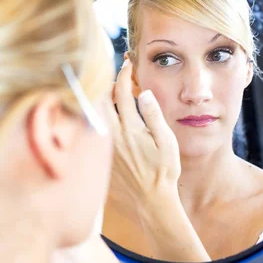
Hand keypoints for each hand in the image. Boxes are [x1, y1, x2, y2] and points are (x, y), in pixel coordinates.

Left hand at [105, 60, 209, 262]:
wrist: (152, 198)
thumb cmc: (164, 170)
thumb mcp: (167, 143)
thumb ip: (155, 116)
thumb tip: (145, 93)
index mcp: (131, 130)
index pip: (122, 94)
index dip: (125, 75)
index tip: (128, 64)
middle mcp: (114, 136)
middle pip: (101, 100)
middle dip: (107, 83)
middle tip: (117, 75)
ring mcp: (105, 145)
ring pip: (96, 113)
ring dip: (102, 98)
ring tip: (113, 92)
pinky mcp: (103, 153)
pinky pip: (96, 127)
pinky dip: (100, 115)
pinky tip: (108, 113)